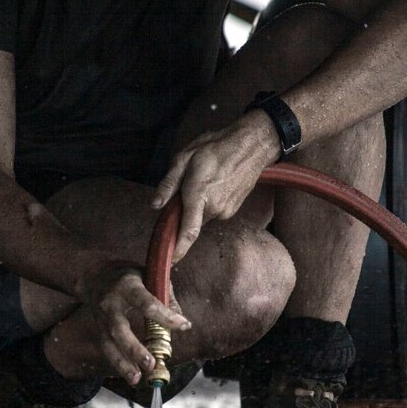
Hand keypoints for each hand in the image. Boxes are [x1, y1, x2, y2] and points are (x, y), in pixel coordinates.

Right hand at [76, 259, 190, 384]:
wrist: (94, 276)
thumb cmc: (128, 276)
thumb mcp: (148, 275)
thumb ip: (166, 295)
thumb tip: (182, 321)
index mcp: (127, 286)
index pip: (146, 303)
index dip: (165, 316)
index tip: (184, 325)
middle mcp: (111, 304)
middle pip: (119, 329)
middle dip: (134, 348)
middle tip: (151, 363)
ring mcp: (102, 319)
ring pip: (110, 344)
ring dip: (123, 363)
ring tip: (137, 378)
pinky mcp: (99, 330)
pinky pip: (108, 349)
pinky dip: (119, 364)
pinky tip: (132, 376)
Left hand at [151, 113, 276, 261]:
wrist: (252, 146)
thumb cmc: (216, 147)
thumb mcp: (184, 158)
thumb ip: (168, 184)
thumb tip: (155, 205)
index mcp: (199, 195)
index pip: (188, 230)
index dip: (178, 249)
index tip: (170, 261)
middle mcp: (214, 208)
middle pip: (189, 220)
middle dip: (182, 209)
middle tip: (185, 183)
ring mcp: (226, 211)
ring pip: (200, 215)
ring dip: (195, 204)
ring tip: (204, 178)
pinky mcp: (232, 210)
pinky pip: (211, 211)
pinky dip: (206, 202)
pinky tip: (214, 182)